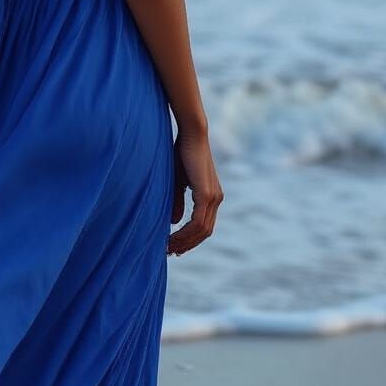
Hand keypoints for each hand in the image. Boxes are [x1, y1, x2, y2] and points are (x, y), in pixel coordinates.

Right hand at [167, 127, 222, 256]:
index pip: (204, 225)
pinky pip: (198, 221)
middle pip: (204, 232)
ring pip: (202, 230)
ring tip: (168, 246)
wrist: (191, 133)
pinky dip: (186, 232)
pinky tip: (173, 235)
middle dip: (187, 244)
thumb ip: (177, 201)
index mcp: (211, 196)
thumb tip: (174, 222)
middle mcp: (216, 199)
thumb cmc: (182, 153)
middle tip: (169, 251)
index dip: (189, 238)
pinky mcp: (207, 194)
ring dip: (185, 241)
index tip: (174, 246)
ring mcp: (214, 197)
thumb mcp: (177, 181)